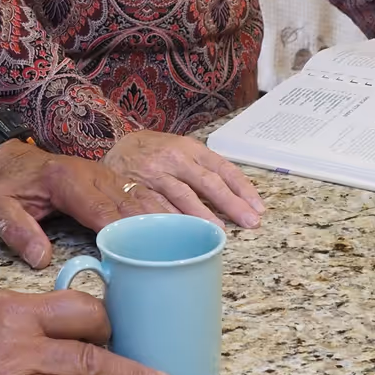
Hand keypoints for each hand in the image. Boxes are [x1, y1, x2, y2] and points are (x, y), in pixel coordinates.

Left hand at [0, 141, 173, 268]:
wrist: (2, 159)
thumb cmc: (1, 186)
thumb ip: (16, 231)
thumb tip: (41, 258)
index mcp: (64, 179)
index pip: (99, 207)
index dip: (121, 229)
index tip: (139, 252)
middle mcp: (90, 173)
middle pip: (127, 200)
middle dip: (152, 226)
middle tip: (174, 253)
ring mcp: (102, 174)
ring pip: (139, 195)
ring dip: (162, 216)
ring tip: (186, 240)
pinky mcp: (107, 180)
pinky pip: (137, 193)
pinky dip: (158, 209)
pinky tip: (174, 226)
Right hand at [101, 130, 263, 228]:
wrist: (116, 144)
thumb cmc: (155, 151)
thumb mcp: (181, 149)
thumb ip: (202, 169)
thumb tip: (232, 195)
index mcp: (191, 148)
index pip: (223, 168)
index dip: (242, 188)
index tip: (257, 206)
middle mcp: (176, 158)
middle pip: (208, 182)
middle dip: (231, 204)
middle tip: (249, 221)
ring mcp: (156, 173)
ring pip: (184, 195)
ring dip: (204, 215)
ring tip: (221, 231)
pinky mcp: (138, 187)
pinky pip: (158, 206)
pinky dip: (173, 219)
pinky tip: (185, 231)